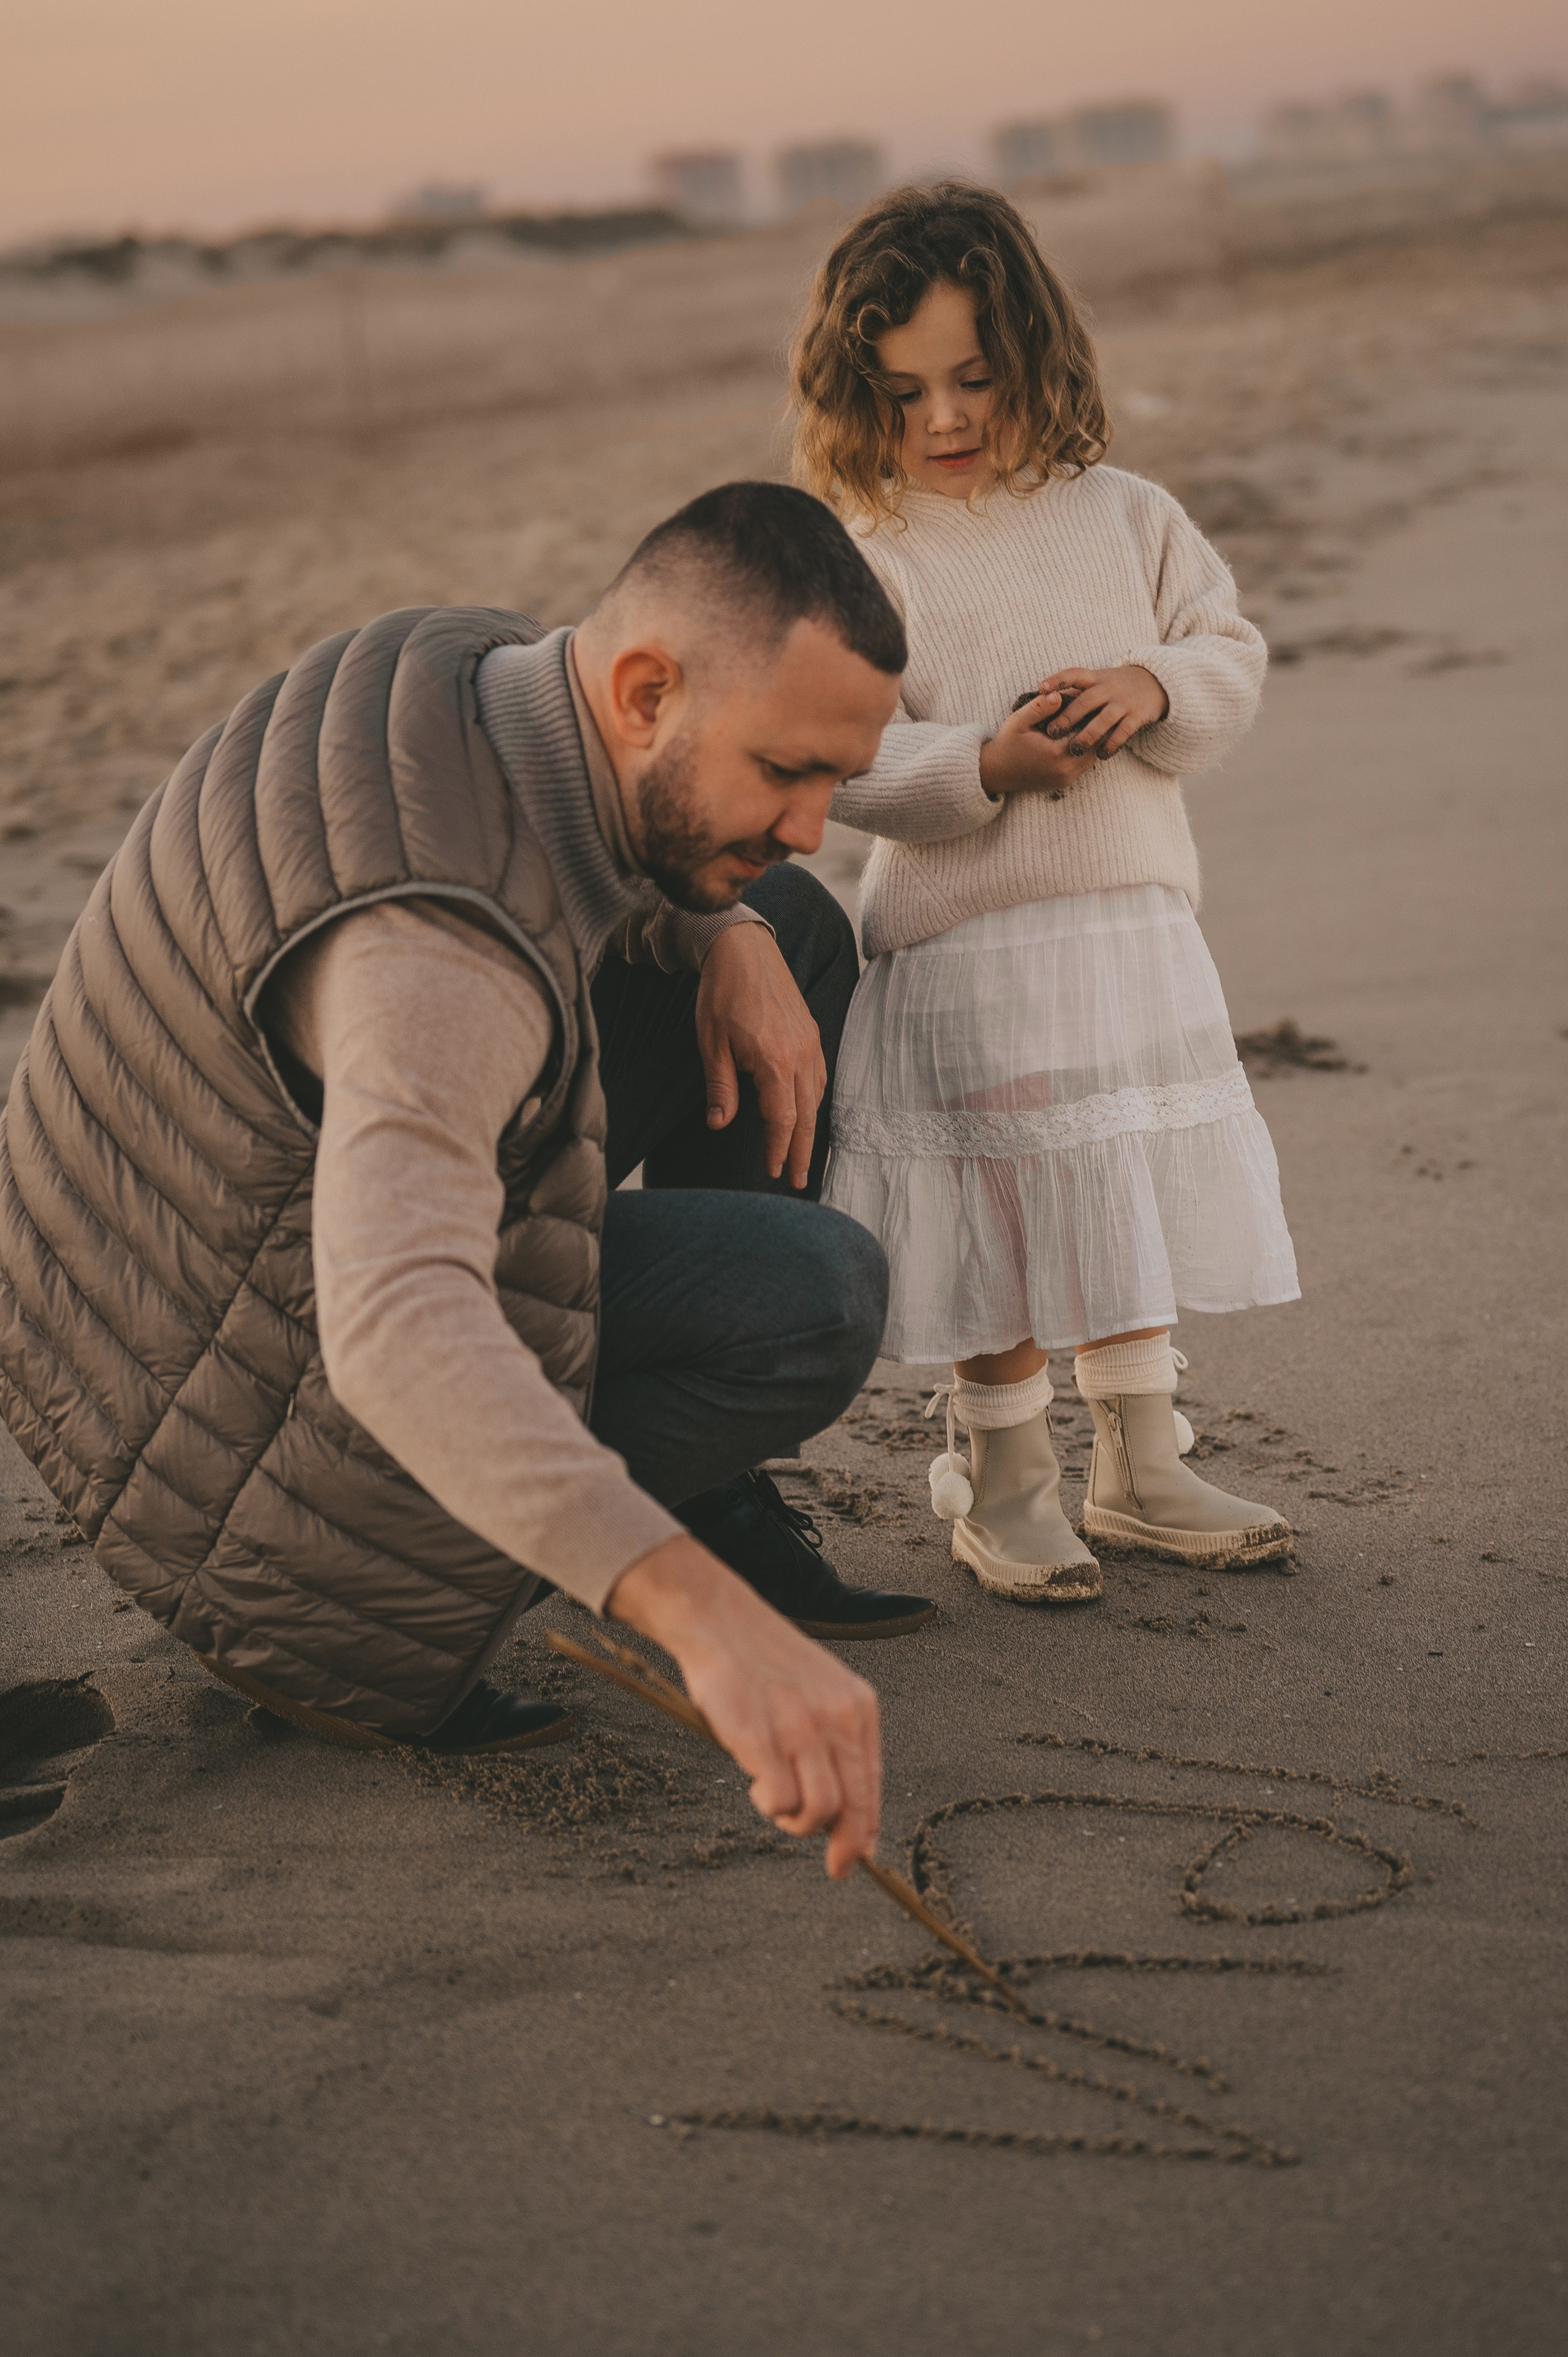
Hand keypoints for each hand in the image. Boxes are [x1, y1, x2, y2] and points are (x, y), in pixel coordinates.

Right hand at [608, 1534, 881, 1876]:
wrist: (718, 1618)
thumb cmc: (765, 1661)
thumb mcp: (822, 1692)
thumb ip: (839, 1746)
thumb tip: (853, 1819)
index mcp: (858, 1705)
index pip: (872, 1786)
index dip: (865, 1832)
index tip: (853, 1859)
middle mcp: (837, 1716)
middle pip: (852, 1807)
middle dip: (840, 1843)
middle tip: (828, 1859)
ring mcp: (799, 1726)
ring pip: (819, 1810)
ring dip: (796, 1820)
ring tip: (775, 1797)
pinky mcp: (759, 1735)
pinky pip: (779, 1798)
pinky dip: (769, 1804)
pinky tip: (757, 1781)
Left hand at [696, 921, 825, 1189]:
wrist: (742, 947)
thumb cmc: (722, 992)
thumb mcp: (711, 1043)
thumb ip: (720, 1087)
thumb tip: (719, 1124)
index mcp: (775, 1060)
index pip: (782, 1119)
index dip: (779, 1149)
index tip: (773, 1171)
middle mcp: (800, 1054)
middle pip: (806, 1115)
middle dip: (802, 1151)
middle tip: (798, 1181)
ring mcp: (810, 1042)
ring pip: (815, 1096)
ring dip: (809, 1128)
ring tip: (801, 1154)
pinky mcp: (811, 1032)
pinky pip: (818, 1075)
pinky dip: (813, 1099)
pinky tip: (804, 1110)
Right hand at [978, 688, 1098, 797]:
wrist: (996, 772)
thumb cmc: (1007, 744)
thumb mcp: (1019, 721)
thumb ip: (1039, 707)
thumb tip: (1058, 694)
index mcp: (1056, 754)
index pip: (1087, 731)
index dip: (1090, 715)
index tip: (1090, 703)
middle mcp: (1065, 770)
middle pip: (1094, 746)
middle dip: (1094, 729)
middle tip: (1094, 712)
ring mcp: (1066, 779)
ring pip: (1092, 757)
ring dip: (1090, 741)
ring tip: (1088, 724)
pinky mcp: (1064, 783)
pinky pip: (1083, 766)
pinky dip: (1083, 752)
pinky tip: (1077, 738)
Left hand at [1039, 664, 1167, 759]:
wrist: (1153, 683)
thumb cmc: (1113, 687)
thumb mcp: (1097, 681)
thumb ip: (1075, 691)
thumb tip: (1045, 703)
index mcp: (1095, 678)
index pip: (1074, 674)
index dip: (1058, 680)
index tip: (1041, 688)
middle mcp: (1108, 688)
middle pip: (1086, 701)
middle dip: (1068, 717)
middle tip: (1052, 732)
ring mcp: (1123, 702)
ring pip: (1103, 720)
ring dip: (1088, 735)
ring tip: (1074, 749)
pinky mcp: (1137, 716)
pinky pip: (1123, 732)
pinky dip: (1111, 744)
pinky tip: (1101, 755)